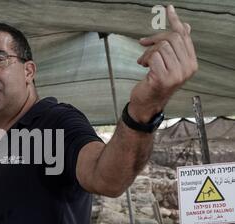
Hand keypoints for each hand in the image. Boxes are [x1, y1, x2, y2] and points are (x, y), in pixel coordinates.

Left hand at [129, 4, 197, 122]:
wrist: (147, 104)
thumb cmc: (156, 83)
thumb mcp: (168, 63)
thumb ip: (177, 47)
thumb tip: (185, 27)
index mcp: (191, 63)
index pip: (184, 36)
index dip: (174, 22)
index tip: (168, 9)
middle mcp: (188, 68)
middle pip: (171, 38)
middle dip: (154, 39)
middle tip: (144, 44)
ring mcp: (177, 74)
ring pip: (161, 47)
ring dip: (147, 52)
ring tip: (144, 61)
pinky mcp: (164, 78)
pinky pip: (153, 56)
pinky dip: (145, 58)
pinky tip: (142, 65)